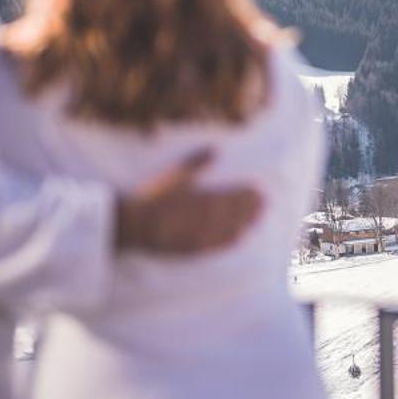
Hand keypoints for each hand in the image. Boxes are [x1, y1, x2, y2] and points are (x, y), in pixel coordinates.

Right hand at [114, 149, 262, 254]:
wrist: (132, 226)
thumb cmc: (151, 198)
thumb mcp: (174, 176)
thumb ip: (197, 164)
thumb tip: (216, 149)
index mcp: (202, 198)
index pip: (231, 196)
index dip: (246, 194)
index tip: (260, 190)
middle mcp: (205, 218)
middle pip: (233, 212)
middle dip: (250, 208)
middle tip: (265, 204)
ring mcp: (200, 235)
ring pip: (229, 229)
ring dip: (245, 223)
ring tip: (258, 219)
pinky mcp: (191, 249)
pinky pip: (215, 246)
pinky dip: (229, 241)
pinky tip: (240, 238)